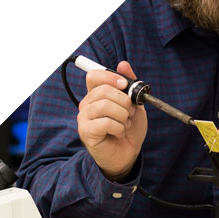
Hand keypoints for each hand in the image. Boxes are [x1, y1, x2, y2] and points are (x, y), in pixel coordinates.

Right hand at [77, 61, 146, 181]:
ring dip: (123, 115)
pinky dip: (119, 127)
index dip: (111, 77)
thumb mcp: (134, 103)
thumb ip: (129, 84)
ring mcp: (84, 117)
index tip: (125, 85)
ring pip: (106, 105)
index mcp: (96, 94)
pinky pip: (106, 122)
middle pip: (104, 90)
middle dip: (124, 101)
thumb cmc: (129, 128)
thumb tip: (123, 64)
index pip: (94, 75)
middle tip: (130, 112)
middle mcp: (87, 103)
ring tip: (125, 123)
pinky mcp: (86, 131)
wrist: (128, 153)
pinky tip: (119, 132)